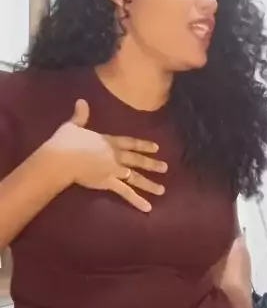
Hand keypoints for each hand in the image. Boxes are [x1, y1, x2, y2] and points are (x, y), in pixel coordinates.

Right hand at [44, 99, 166, 211]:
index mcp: (108, 141)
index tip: (156, 147)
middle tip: (165, 168)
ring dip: (150, 184)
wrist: (61, 158)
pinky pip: (126, 192)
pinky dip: (137, 200)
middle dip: (152, 164)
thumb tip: (81, 100)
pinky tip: (148, 207)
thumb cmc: (65, 142)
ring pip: (136, 177)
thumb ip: (80, 115)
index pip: (130, 142)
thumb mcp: (73, 126)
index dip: (143, 145)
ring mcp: (114, 169)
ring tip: (162, 190)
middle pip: (137, 160)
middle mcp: (115, 155)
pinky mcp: (108, 182)